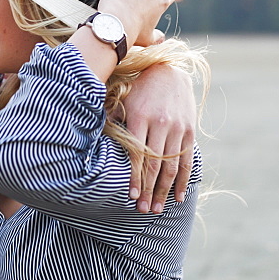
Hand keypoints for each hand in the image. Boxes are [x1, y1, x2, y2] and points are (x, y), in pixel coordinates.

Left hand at [124, 64, 196, 212]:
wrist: (168, 69)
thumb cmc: (137, 86)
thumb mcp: (122, 98)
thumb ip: (111, 120)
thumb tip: (89, 141)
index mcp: (140, 117)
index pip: (138, 155)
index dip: (135, 178)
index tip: (132, 197)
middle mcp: (160, 124)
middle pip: (155, 165)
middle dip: (149, 191)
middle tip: (144, 211)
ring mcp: (177, 127)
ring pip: (172, 166)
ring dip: (165, 190)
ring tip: (158, 209)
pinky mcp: (189, 129)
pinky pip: (187, 159)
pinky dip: (184, 179)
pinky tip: (179, 196)